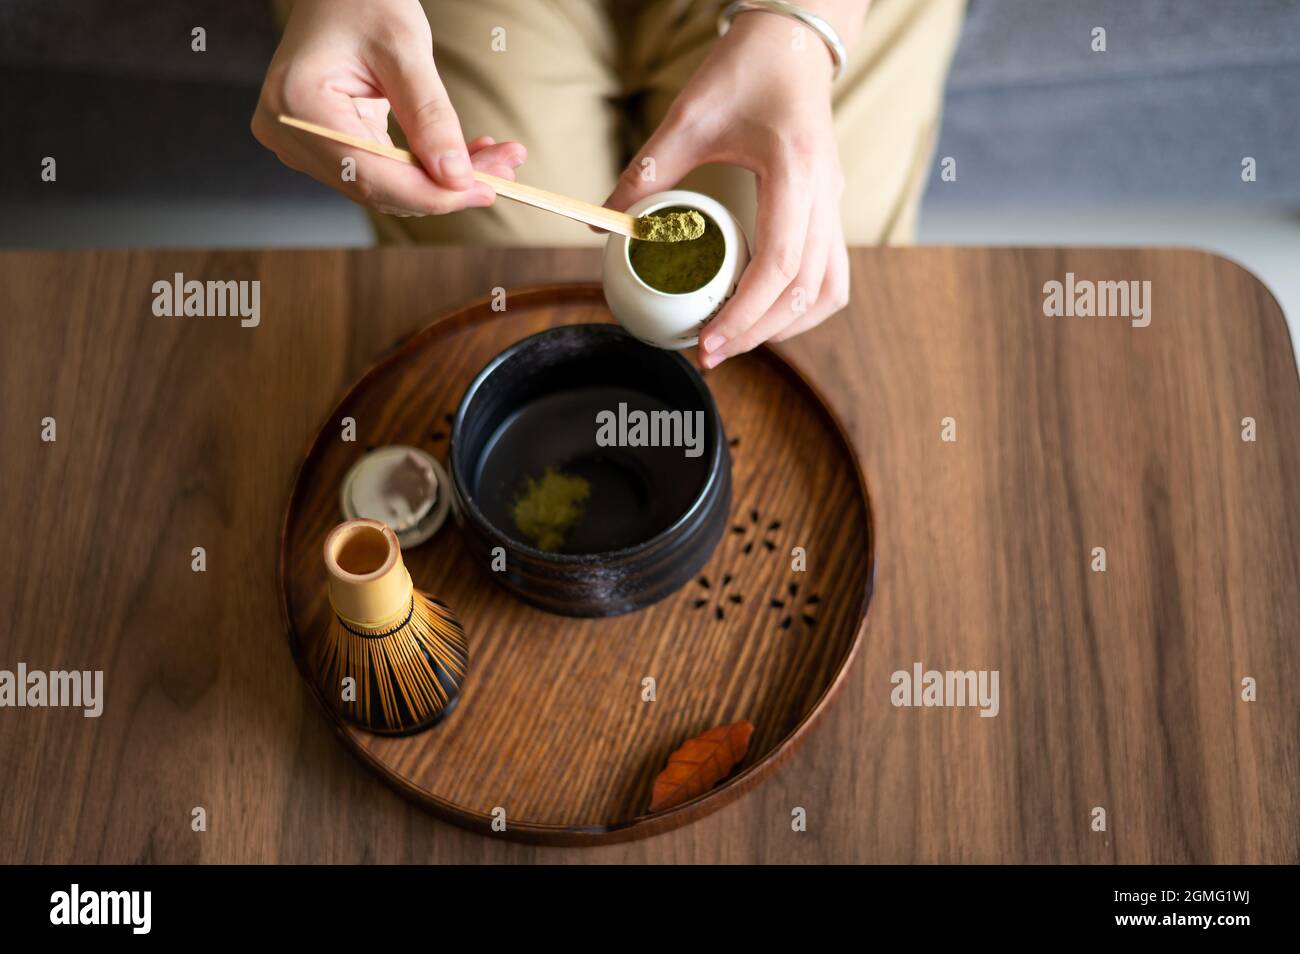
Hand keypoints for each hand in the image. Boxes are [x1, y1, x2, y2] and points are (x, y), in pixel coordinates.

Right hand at [251, 0, 524, 215]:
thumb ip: (429, 116)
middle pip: (382, 186)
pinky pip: (385, 171)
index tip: (487, 189)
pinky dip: (428, 167)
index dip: (433, 193)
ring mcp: (306, 144)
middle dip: (448, 185)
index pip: (372, 175)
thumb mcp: (404, 49)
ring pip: (389, 185)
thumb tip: (457, 178)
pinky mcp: (328, 146)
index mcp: (299, 106)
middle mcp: (292, 133)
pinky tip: (468, 155)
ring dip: (444, 180)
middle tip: (507, 169)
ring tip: (497, 159)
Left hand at [603, 12, 849, 366]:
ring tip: (739, 339)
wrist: (791, 42)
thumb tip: (604, 222)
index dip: (746, 314)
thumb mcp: (689, 116)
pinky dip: (802, 305)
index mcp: (795, 172)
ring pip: (828, 290)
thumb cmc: (747, 70)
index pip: (780, 264)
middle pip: (806, 290)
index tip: (710, 343)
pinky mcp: (830, 210)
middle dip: (759, 332)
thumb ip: (648, 170)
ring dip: (787, 325)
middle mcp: (827, 195)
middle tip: (711, 352)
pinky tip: (765, 314)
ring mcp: (835, 205)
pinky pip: (829, 275)